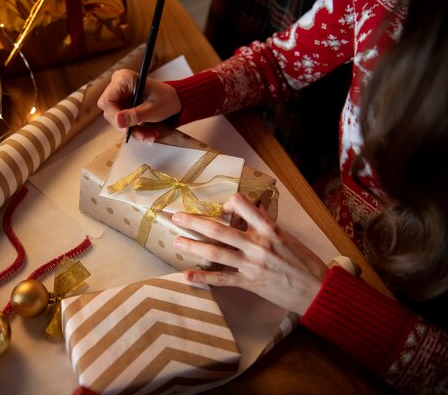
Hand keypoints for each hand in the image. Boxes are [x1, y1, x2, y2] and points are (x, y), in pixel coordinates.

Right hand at [97, 69, 181, 140]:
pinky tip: (147, 133)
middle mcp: (117, 85)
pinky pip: (122, 121)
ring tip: (150, 135)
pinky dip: (134, 129)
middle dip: (127, 127)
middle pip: (110, 112)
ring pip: (117, 120)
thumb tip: (118, 121)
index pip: (107, 101)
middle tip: (144, 135)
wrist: (173, 100)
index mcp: (123, 79)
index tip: (127, 128)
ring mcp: (118, 96)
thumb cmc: (166, 99)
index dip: (115, 116)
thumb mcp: (152, 109)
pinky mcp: (121, 105)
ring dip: (133, 131)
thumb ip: (135, 115)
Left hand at [171, 193, 328, 314]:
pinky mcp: (249, 283)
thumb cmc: (305, 262)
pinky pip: (222, 280)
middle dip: (195, 222)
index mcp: (269, 229)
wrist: (318, 290)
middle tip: (177, 217)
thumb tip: (254, 206)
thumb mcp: (288, 237)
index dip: (228, 202)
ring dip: (193, 246)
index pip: (243, 205)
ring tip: (176, 241)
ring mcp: (251, 265)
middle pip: (219, 229)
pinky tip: (187, 276)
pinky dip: (203, 278)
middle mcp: (258, 244)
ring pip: (215, 252)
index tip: (221, 206)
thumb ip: (267, 223)